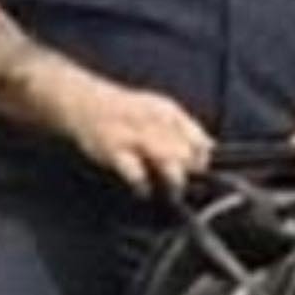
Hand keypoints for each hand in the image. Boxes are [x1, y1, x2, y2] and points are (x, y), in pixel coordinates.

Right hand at [55, 75, 211, 197]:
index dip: (203, 161)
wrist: (84, 101)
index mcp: (169, 113)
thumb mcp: (159, 110)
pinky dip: (143, 185)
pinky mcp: (114, 150)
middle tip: (184, 184)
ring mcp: (134, 136)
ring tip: (173, 193)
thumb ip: (185, 127)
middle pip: (187, 154)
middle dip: (190, 173)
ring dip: (174, 181)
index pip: (200, 141)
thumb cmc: (124, 110)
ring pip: (168, 161)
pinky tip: (143, 190)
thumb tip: (210, 148)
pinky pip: (135, 172)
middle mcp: (156, 122)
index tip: (198, 171)